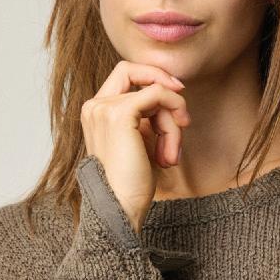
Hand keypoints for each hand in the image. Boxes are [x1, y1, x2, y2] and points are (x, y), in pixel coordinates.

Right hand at [80, 60, 190, 231]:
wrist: (120, 209)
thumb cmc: (131, 186)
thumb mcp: (141, 143)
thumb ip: (149, 118)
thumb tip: (174, 96)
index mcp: (96, 113)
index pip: (124, 77)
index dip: (152, 80)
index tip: (177, 99)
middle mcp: (95, 106)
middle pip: (133, 71)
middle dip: (164, 88)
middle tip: (184, 120)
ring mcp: (104, 108)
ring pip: (153, 90)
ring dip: (171, 123)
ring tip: (170, 156)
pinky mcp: (119, 113)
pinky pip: (158, 94)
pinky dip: (173, 118)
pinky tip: (170, 152)